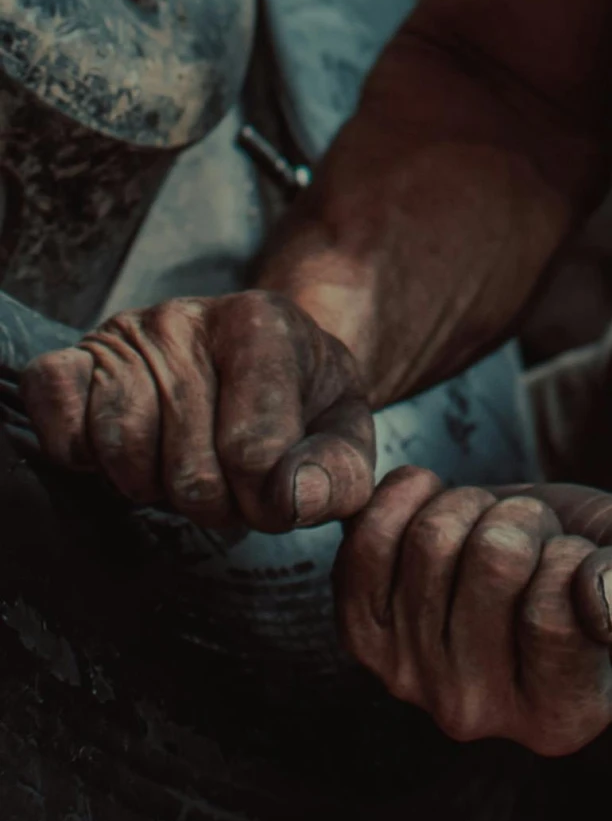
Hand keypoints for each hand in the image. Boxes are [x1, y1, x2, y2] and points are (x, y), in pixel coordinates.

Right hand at [21, 291, 374, 532]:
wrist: (254, 359)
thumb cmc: (300, 404)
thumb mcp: (343, 434)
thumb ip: (338, 474)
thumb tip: (293, 498)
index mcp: (261, 322)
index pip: (253, 452)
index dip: (266, 498)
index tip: (274, 487)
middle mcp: (185, 318)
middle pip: (190, 470)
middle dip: (216, 502)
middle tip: (230, 480)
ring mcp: (123, 334)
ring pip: (124, 453)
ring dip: (155, 487)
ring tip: (184, 463)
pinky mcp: (71, 360)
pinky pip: (60, 425)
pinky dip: (84, 458)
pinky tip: (126, 451)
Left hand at [334, 471, 611, 753]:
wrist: (548, 572)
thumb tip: (606, 604)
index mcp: (560, 718)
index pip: (554, 613)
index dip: (574, 559)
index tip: (582, 563)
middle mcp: (478, 714)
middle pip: (493, 561)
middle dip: (528, 523)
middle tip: (540, 541)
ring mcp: (411, 680)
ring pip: (434, 538)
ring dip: (475, 508)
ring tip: (496, 534)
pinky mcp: (364, 638)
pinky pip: (365, 544)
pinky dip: (406, 499)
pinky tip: (439, 504)